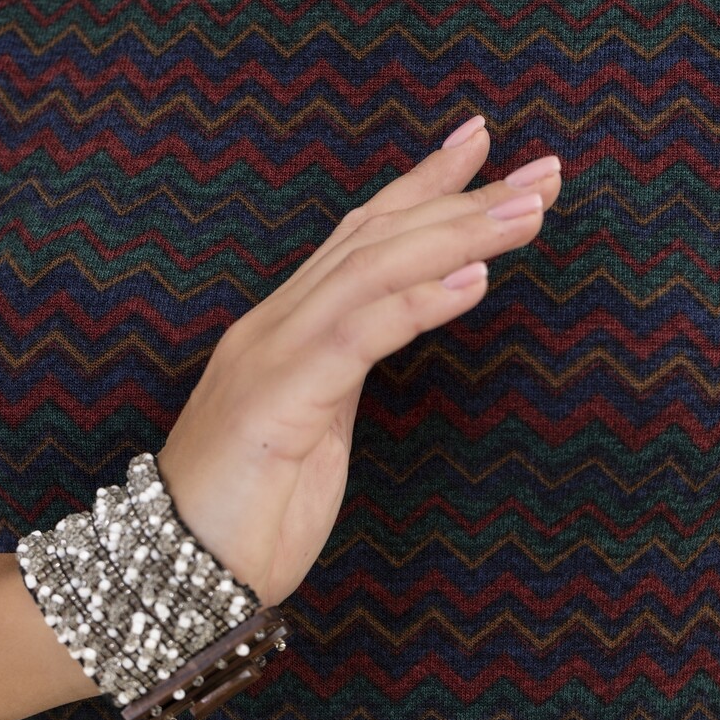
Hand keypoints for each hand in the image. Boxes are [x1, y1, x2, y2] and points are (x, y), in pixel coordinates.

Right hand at [156, 123, 561, 606]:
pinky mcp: (277, 398)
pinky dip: (418, 302)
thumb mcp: (315, 424)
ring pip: (371, 268)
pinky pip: (357, 335)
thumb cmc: (250, 508)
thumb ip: (347, 366)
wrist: (176, 570)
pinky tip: (474, 281)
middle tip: (543, 173)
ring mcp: (273, 355)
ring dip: (457, 235)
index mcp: (288, 327)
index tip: (482, 149)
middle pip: (377, 236)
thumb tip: (397, 325)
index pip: (362, 235)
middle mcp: (278, 324)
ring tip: (528, 212)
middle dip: (464, 198)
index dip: (423, 186)